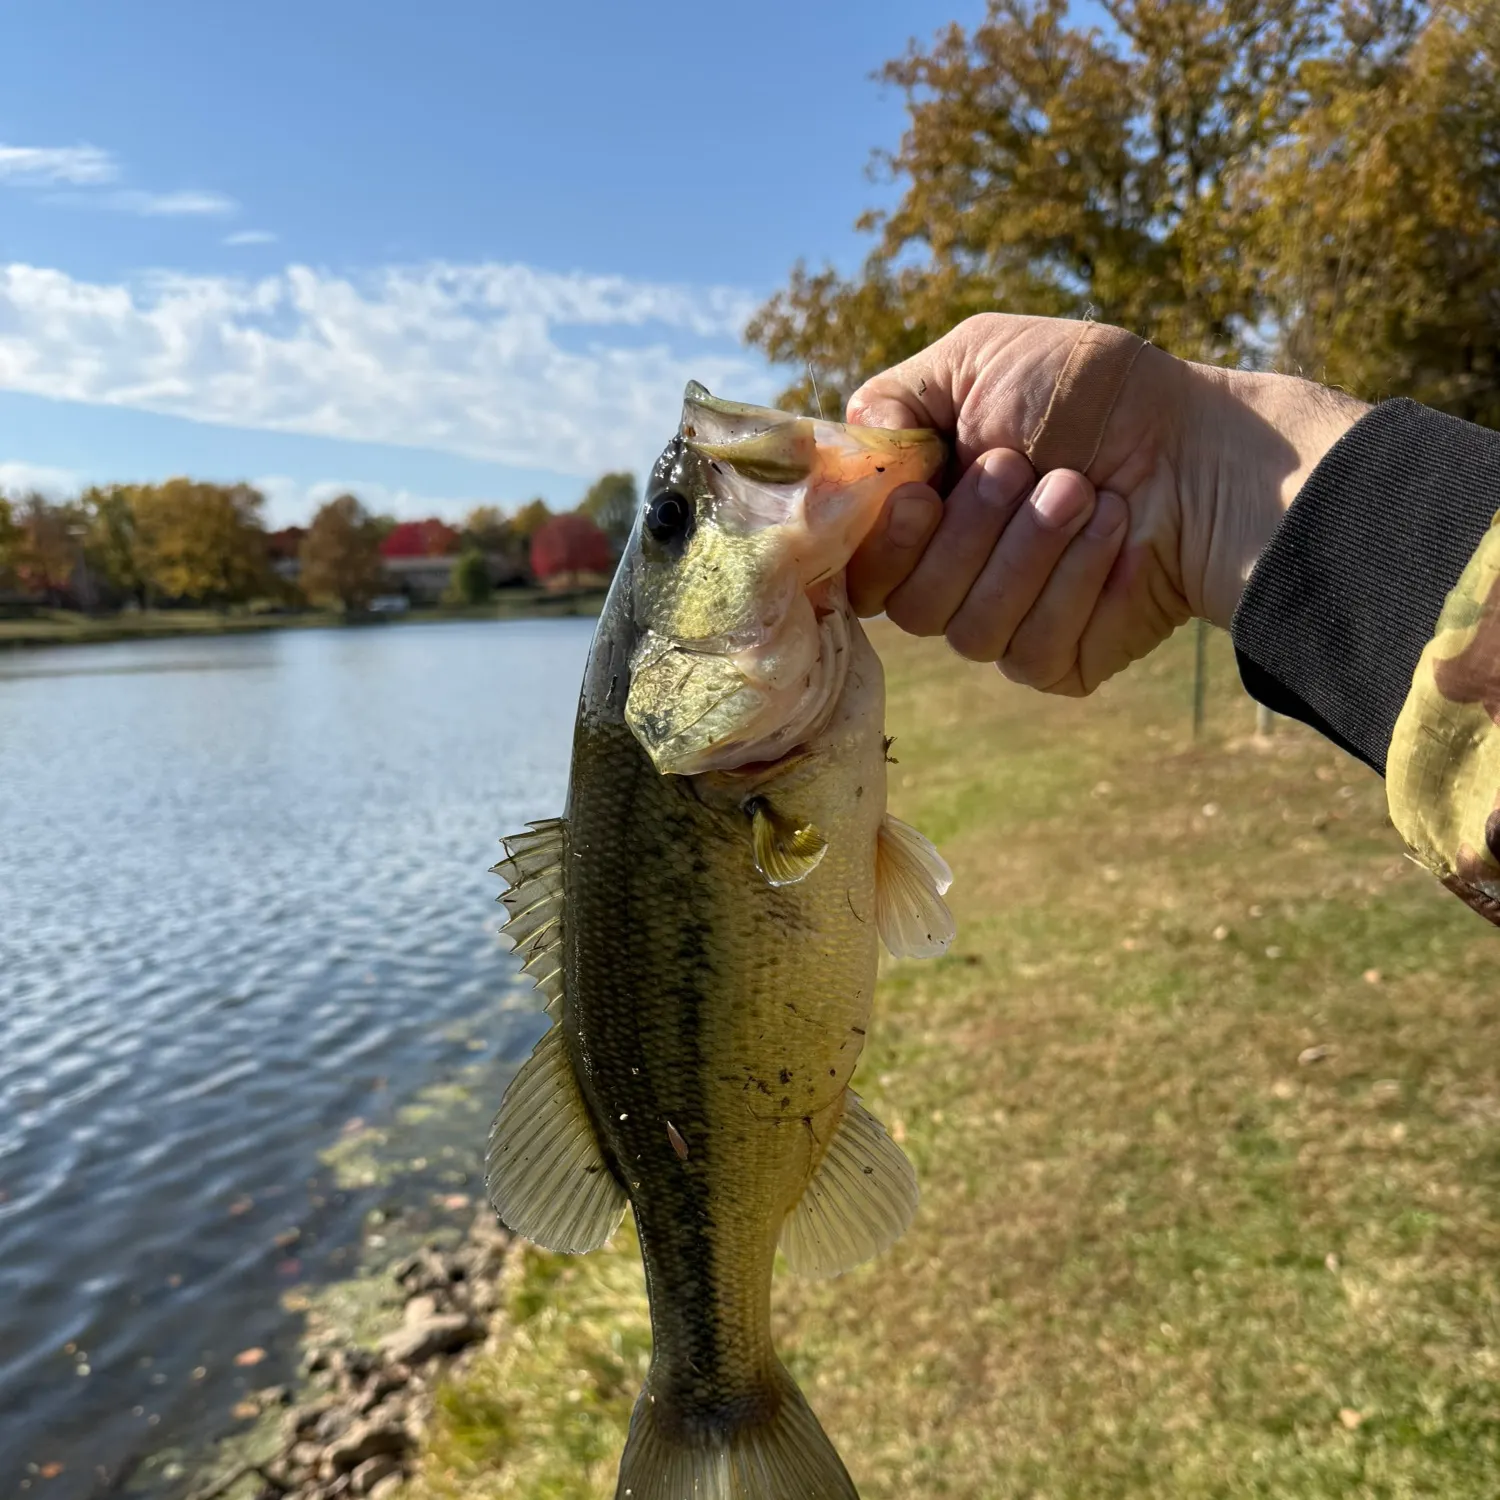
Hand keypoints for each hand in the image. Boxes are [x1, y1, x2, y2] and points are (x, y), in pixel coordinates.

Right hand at [845, 313, 1366, 694]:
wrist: (1201, 441)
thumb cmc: (1092, 394)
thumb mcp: (977, 360)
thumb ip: (891, 402)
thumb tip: (834, 464)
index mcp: (921, 517)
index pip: (858, 569)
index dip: (878, 544)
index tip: (919, 495)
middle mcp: (951, 578)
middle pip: (907, 605)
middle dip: (967, 531)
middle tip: (1020, 466)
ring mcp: (1003, 625)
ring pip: (967, 631)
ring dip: (1027, 548)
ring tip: (1081, 488)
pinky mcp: (1058, 660)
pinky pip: (1029, 651)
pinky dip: (1073, 581)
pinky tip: (1113, 530)